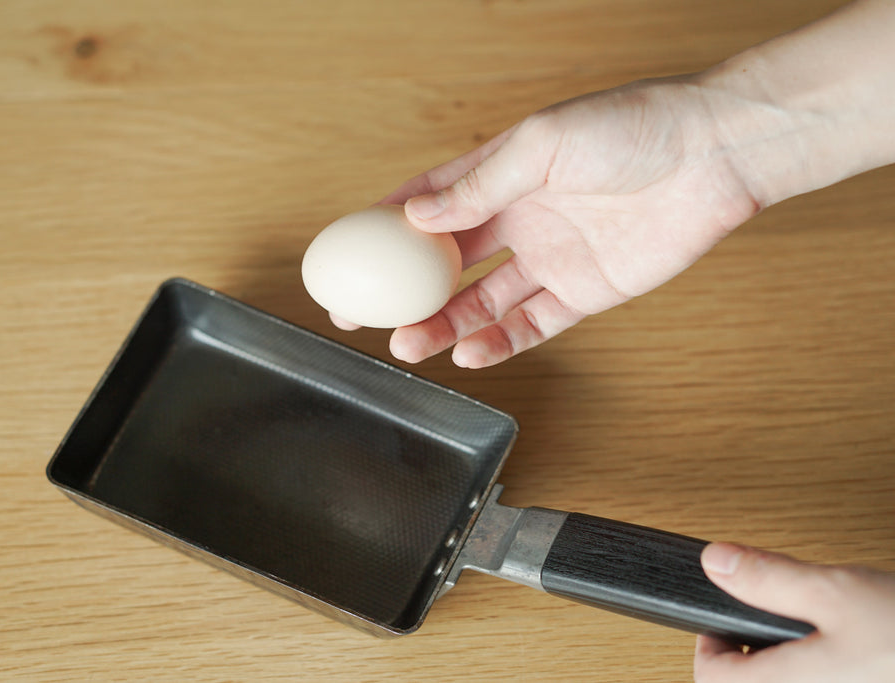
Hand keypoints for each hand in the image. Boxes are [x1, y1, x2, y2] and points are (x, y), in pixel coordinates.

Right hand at [381, 75, 764, 367]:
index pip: (428, 203)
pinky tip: (469, 351)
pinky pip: (532, 323)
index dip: (384, 230)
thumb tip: (416, 217)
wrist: (712, 154)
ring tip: (407, 344)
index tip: (347, 256)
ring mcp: (550, 257)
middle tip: (362, 317)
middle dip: (401, 292)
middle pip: (445, 264)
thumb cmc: (631, 126)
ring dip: (443, 324)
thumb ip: (478, 186)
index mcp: (500, 174)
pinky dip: (500, 341)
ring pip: (481, 302)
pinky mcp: (584, 291)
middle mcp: (519, 217)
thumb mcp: (540, 144)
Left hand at [694, 542, 894, 682]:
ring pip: (781, 679)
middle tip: (763, 613)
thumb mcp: (833, 593)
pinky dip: (812, 658)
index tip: (720, 615)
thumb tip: (717, 562)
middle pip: (745, 680)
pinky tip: (835, 634)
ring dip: (779, 653)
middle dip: (746, 646)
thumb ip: (769, 579)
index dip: (706, 641)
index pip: (710, 678)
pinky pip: (816, 677)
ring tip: (804, 622)